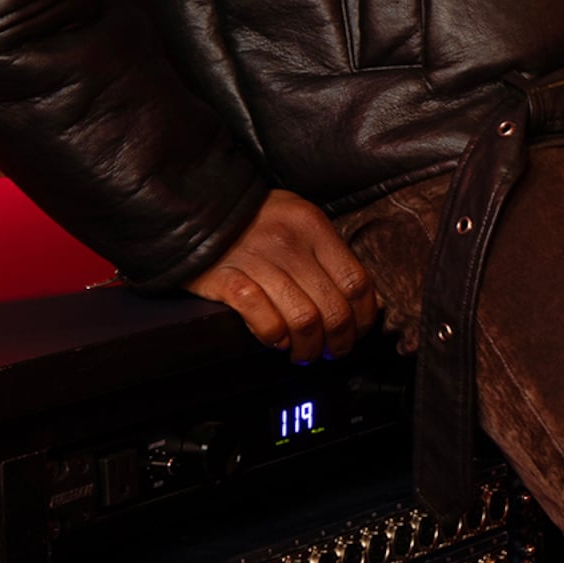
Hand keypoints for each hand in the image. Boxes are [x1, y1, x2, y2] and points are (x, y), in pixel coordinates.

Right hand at [184, 189, 376, 361]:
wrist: (199, 209)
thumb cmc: (256, 220)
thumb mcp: (300, 221)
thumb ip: (329, 254)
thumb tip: (364, 299)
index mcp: (313, 227)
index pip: (356, 281)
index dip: (363, 316)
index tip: (358, 331)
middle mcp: (289, 243)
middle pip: (333, 307)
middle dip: (339, 340)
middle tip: (333, 351)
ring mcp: (257, 262)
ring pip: (303, 320)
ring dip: (308, 347)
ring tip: (304, 353)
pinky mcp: (227, 280)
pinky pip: (264, 320)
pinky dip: (275, 337)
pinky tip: (276, 340)